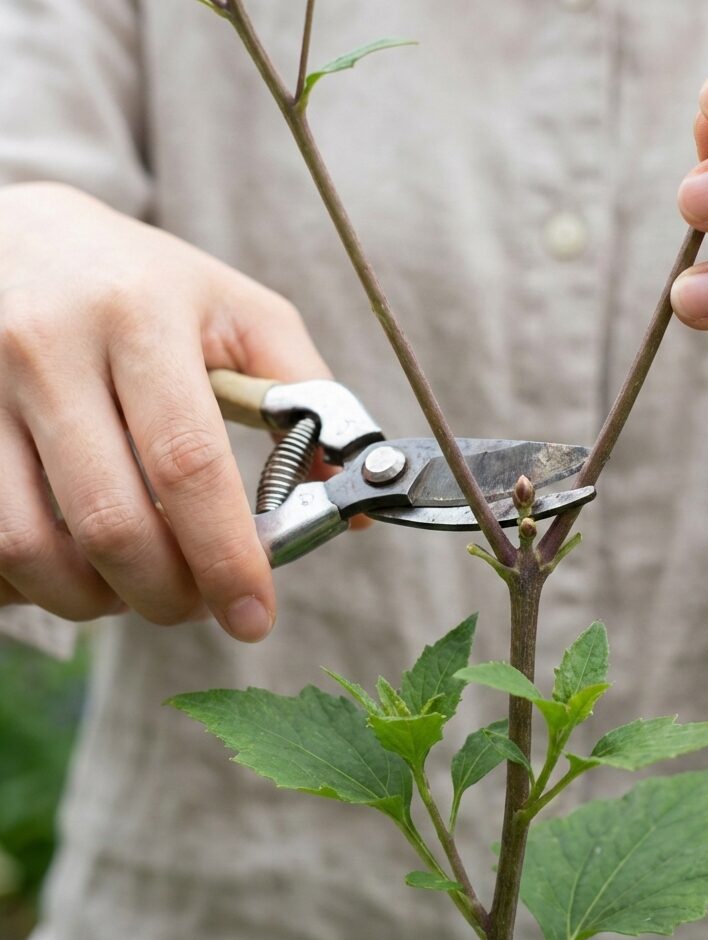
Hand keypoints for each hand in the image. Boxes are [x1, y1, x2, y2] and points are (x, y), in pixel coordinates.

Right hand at [0, 182, 332, 640]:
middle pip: (110, 521)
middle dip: (167, 593)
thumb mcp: (238, 312)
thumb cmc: (145, 283)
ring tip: (137, 589)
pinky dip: (31, 579)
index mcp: (141, 315)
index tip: (255, 615)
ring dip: (95, 599)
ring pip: (29, 544)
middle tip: (198, 608)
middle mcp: (48, 346)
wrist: (18, 235)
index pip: (187, 463)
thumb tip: (352, 502)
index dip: (227, 556)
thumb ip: (305, 396)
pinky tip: (73, 567)